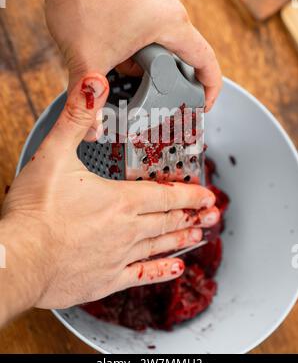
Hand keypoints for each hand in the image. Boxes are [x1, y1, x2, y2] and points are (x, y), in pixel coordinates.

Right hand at [0, 73, 218, 320]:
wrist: (19, 259)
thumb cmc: (35, 210)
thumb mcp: (54, 153)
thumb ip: (77, 117)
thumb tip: (94, 83)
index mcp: (120, 200)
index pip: (165, 194)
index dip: (189, 193)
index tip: (208, 195)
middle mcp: (127, 229)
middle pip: (168, 220)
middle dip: (193, 215)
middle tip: (213, 216)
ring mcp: (118, 257)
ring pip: (160, 246)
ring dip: (181, 239)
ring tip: (199, 236)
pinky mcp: (106, 280)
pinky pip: (142, 276)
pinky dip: (161, 272)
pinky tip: (175, 269)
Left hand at [43, 0, 221, 111]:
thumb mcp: (87, 60)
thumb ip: (88, 100)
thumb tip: (89, 130)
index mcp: (171, 24)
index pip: (207, 62)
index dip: (210, 90)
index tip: (203, 107)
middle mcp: (171, 9)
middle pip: (182, 56)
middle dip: (166, 81)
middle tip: (152, 101)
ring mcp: (157, 0)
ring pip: (163, 43)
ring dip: (148, 64)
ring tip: (123, 73)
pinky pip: (150, 29)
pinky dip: (138, 47)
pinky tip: (116, 53)